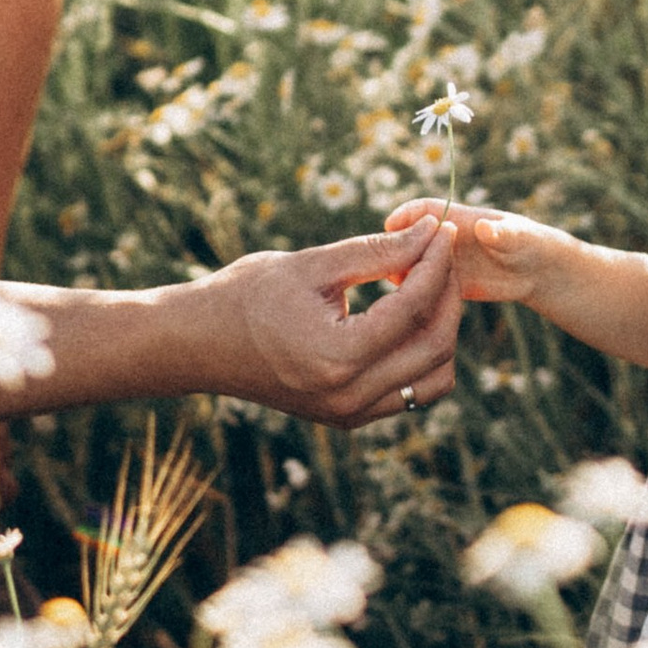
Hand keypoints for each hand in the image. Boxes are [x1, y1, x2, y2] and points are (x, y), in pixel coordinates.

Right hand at [210, 225, 461, 426]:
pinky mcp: (349, 418)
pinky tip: (406, 316)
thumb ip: (377, 251)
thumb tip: (432, 231)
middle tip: (440, 254)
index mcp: (337, 357)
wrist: (199, 343)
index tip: (442, 230)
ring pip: (434, 378)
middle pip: (435, 346)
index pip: (413, 309)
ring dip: (442, 329)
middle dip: (448, 293)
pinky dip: (422, 356)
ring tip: (424, 286)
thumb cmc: (247, 295)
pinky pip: (411, 392)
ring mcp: (350, 415)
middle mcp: (349, 397)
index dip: (436, 264)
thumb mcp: (312, 264)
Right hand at [383, 197, 557, 307]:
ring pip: (415, 266)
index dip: (406, 215)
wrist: (536, 270)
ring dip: (402, 273)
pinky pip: (427, 290)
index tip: (390, 225)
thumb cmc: (528, 241)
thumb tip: (484, 228)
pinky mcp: (448, 286)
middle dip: (398, 248)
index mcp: (458, 218)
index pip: (424, 210)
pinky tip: (410, 307)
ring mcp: (444, 263)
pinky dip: (416, 296)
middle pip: (412, 240)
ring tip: (394, 286)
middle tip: (385, 263)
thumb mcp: (517, 235)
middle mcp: (445, 240)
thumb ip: (500, 233)